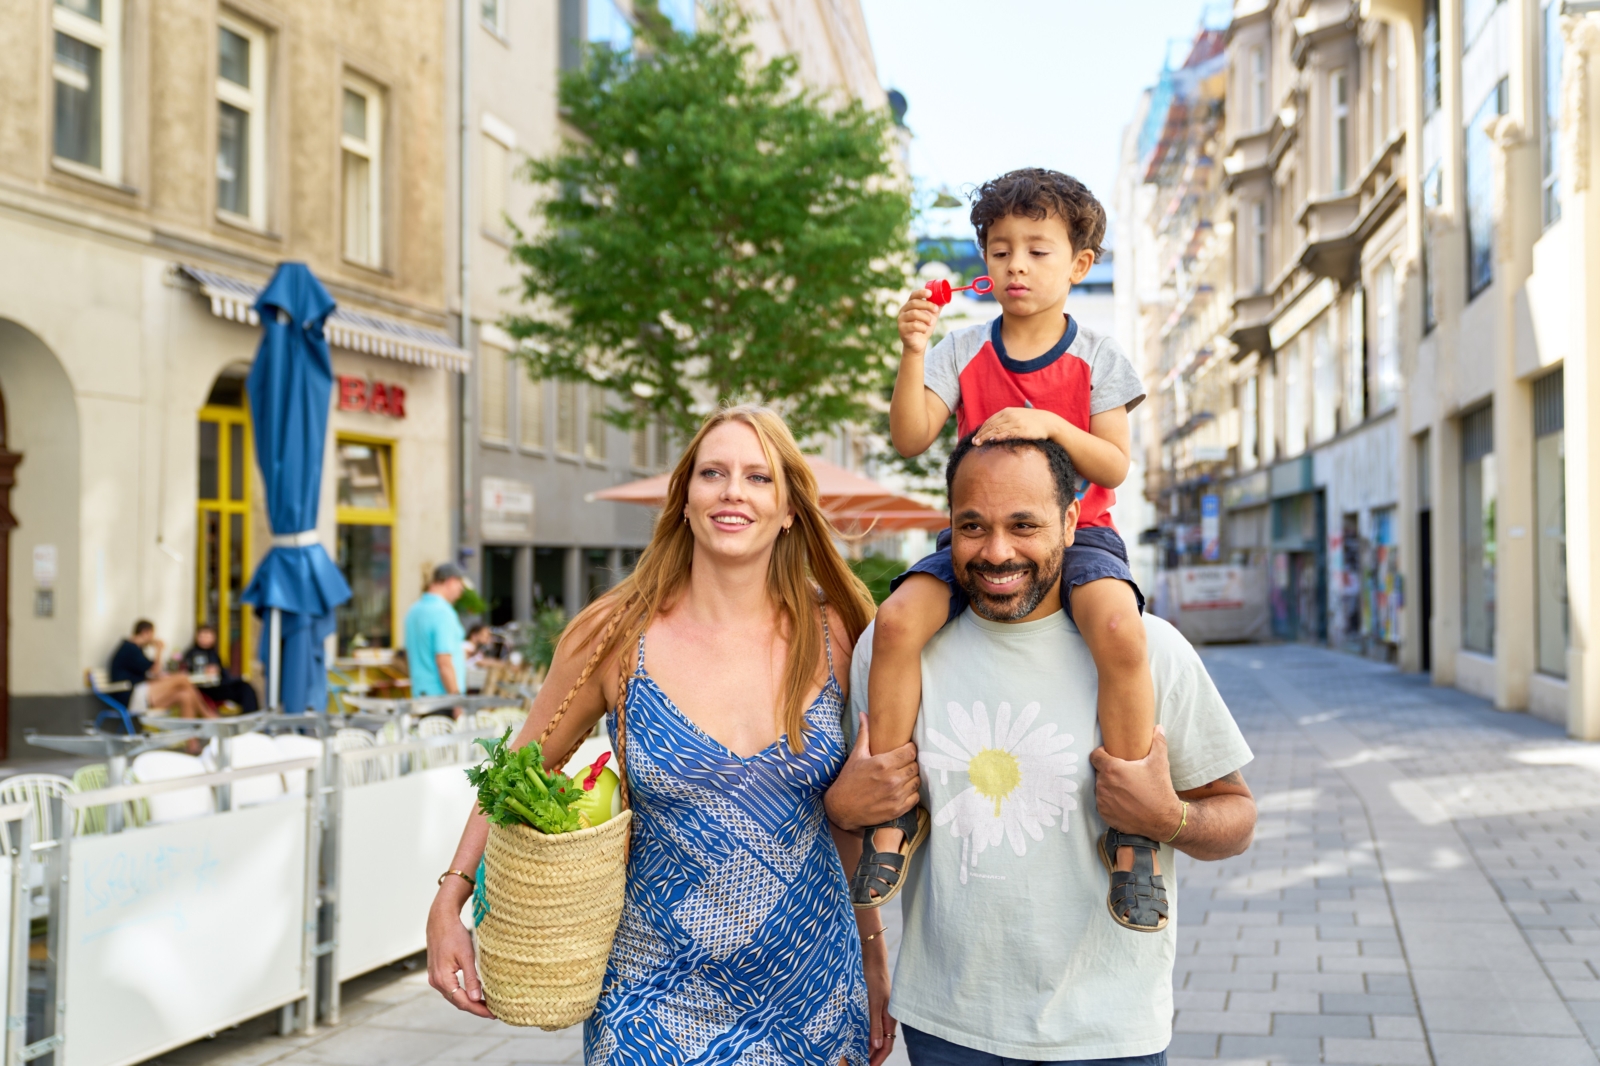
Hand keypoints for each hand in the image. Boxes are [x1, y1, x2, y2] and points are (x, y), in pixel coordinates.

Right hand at [426, 885, 493, 1017]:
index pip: (462, 1002)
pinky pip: (450, 989)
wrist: (440, 920)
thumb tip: (475, 999)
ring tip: (486, 1005)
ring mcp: (434, 978)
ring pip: (453, 996)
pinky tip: (473, 994)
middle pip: (457, 1002)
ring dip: (469, 1002)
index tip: (493, 1014)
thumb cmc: (454, 935)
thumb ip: (471, 978)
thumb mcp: (467, 956)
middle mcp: (436, 982)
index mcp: (443, 979)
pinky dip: (462, 993)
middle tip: (493, 1012)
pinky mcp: (436, 973)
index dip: (478, 1009)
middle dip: (475, 1008)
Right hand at [825, 714, 919, 831]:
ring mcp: (896, 795)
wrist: (841, 808)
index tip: (905, 751)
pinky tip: (902, 790)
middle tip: (902, 764)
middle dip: (910, 763)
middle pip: (915, 766)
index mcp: (883, 763)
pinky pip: (915, 797)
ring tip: (902, 777)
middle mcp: (892, 779)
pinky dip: (911, 793)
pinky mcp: (898, 809)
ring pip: (917, 781)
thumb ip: (864, 734)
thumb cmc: (849, 780)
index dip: (909, 749)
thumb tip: (864, 714)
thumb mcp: (856, 755)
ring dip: (911, 778)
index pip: (910, 752)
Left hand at [863, 940, 895, 1065]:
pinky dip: (869, 1035)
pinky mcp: (876, 1006)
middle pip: (884, 1043)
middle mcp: (888, 1017)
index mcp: (890, 1018)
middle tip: (864, 1064)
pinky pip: (875, 1026)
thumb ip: (876, 1024)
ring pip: (879, 1035)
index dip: (879, 1058)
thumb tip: (876, 1045)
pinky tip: (862, 1037)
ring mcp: (883, 1012)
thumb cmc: (876, 980)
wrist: (874, 961)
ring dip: (872, 1047)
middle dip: (875, 1056)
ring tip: (862, 1056)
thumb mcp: (874, 1003)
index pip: (887, 1046)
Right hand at [897, 290, 940, 359]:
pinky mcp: (902, 329)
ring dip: (926, 317)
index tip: (930, 293)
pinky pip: (913, 325)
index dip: (921, 292)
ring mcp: (901, 320)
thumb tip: (945, 298)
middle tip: (936, 310)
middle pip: (914, 303)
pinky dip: (922, 327)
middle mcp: (903, 311)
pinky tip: (924, 330)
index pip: (914, 295)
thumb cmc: (924, 328)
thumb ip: (936, 307)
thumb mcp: (932, 316)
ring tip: (930, 323)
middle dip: (927, 305)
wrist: (918, 344)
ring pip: (914, 313)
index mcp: (910, 305)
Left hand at [973, 406, 1065, 445]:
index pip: (990, 421)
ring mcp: (1016, 422)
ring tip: (978, 443)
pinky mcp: (1022, 430)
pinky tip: (992, 441)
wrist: (1048, 422)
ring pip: (997, 430)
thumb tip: (994, 430)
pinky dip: (999, 437)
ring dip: (986, 437)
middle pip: (991, 426)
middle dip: (981, 434)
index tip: (975, 437)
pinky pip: (1008, 433)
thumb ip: (1006, 421)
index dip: (982, 429)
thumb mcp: (1017, 416)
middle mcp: (1010, 415)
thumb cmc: (1032, 421)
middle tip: (974, 442)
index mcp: (1007, 411)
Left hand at [1089, 726, 1182, 840]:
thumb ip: (1157, 742)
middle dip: (1108, 771)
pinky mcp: (1104, 814)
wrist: (1163, 820)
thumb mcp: (1160, 763)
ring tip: (1125, 788)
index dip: (1102, 753)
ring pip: (1100, 788)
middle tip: (1123, 773)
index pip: (1095, 755)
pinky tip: (1124, 801)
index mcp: (1112, 769)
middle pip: (1099, 772)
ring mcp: (1102, 801)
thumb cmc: (1160, 790)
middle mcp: (1103, 785)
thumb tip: (1158, 728)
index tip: (1111, 755)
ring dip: (1108, 786)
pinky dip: (1110, 801)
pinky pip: (1102, 803)